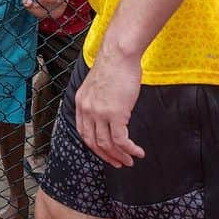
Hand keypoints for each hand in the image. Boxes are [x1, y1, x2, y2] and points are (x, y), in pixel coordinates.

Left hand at [74, 47, 145, 167]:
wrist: (119, 54)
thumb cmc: (113, 65)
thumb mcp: (97, 85)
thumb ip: (98, 100)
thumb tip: (109, 112)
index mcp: (81, 102)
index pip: (83, 132)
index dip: (95, 146)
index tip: (106, 153)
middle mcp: (87, 110)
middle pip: (93, 142)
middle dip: (106, 156)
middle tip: (118, 163)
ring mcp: (100, 113)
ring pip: (107, 144)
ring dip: (120, 156)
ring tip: (130, 160)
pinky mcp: (115, 114)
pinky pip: (121, 140)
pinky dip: (129, 149)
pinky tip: (137, 152)